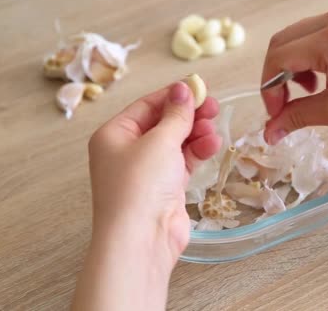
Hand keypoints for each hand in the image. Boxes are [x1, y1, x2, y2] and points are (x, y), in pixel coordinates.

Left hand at [88, 81, 220, 260]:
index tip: (199, 88)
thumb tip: (184, 89)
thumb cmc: (139, 186)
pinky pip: (182, 162)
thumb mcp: (159, 141)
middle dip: (188, 115)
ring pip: (175, 143)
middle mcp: (127, 152)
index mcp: (114, 135)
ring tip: (214, 129)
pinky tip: (213, 144)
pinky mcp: (164, 188)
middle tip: (213, 107)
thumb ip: (176, 115)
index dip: (173, 96)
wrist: (140, 239)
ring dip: (195, 134)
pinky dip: (197, 152)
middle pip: (162, 123)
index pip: (146, 106)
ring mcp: (146, 171)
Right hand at [261, 4, 327, 143]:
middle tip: (285, 102)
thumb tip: (270, 132)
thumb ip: (296, 117)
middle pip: (284, 40)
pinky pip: (321, 30)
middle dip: (278, 73)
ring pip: (301, 34)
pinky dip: (314, 52)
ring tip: (311, 90)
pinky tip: (327, 75)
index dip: (269, 87)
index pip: (278, 56)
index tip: (276, 112)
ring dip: (295, 63)